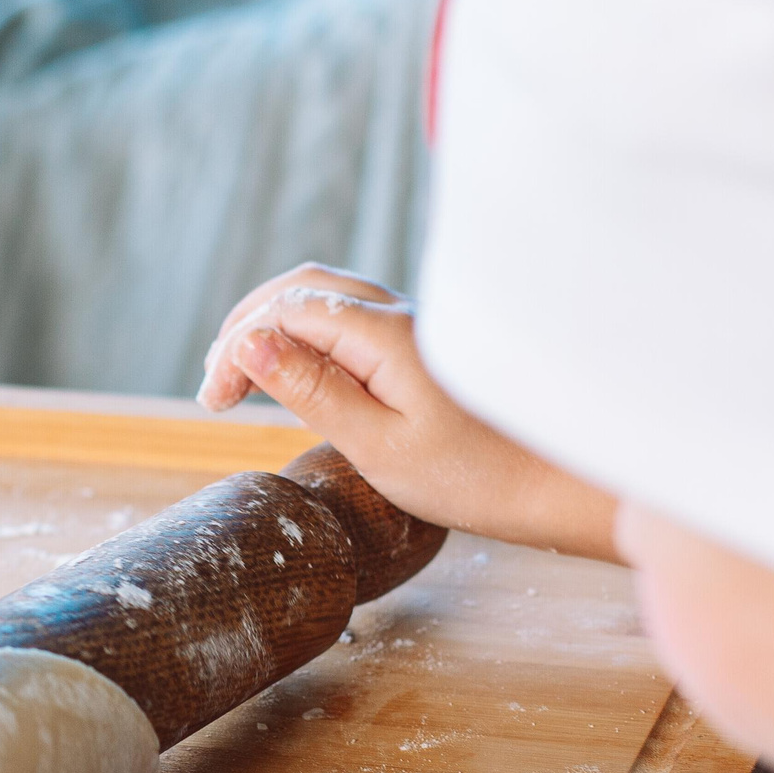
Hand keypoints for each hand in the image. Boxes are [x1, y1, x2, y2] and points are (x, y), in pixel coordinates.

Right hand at [196, 264, 616, 559]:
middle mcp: (400, 315)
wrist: (559, 484)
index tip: (214, 400)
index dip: (238, 347)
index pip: (285, 312)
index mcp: (385, 333)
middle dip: (248, 326)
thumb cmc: (476, 477)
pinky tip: (302, 372)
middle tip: (216, 384)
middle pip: (303, 289)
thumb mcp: (379, 446)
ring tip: (245, 374)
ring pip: (328, 297)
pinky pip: (353, 318)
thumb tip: (251, 344)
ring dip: (277, 326)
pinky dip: (310, 335)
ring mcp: (415, 327)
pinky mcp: (425, 348)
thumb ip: (314, 391)